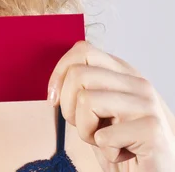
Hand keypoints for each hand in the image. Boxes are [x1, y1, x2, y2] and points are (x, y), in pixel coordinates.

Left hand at [48, 40, 174, 170]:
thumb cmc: (122, 146)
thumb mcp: (98, 112)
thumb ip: (83, 89)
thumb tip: (55, 84)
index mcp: (124, 72)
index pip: (82, 50)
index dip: (59, 74)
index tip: (53, 99)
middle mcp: (138, 82)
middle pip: (78, 74)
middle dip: (69, 107)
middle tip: (87, 128)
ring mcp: (147, 104)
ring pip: (86, 100)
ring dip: (86, 131)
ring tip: (105, 141)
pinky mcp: (152, 129)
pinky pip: (103, 135)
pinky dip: (106, 152)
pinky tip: (124, 154)